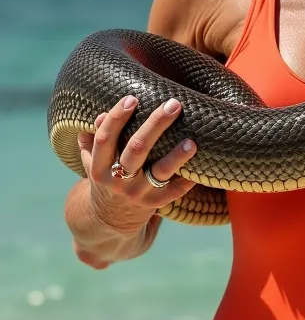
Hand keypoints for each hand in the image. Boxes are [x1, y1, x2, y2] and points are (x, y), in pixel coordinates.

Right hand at [77, 94, 197, 236]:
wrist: (108, 221)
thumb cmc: (104, 179)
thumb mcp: (91, 162)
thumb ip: (93, 139)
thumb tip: (100, 114)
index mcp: (98, 167)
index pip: (105, 139)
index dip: (117, 118)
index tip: (132, 98)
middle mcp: (117, 180)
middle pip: (137, 149)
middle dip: (156, 124)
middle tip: (173, 104)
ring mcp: (137, 194)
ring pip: (159, 172)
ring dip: (177, 156)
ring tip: (192, 140)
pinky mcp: (154, 204)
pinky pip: (173, 192)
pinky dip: (186, 181)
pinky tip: (199, 169)